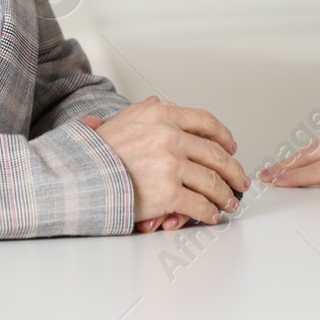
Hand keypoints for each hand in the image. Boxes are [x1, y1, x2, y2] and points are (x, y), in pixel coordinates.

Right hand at [79, 97, 249, 228]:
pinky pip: (199, 204)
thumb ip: (146, 111)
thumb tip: (159, 104)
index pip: (205, 122)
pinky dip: (209, 212)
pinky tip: (211, 215)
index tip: (231, 147)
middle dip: (233, 169)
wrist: (80, 176)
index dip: (223, 136)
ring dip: (225, 194)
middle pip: (215, 153)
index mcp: (162, 115)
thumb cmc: (98, 152)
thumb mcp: (123, 118)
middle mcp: (170, 136)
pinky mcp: (168, 193)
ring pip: (211, 181)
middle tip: (240, 179)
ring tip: (229, 202)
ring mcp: (171, 165)